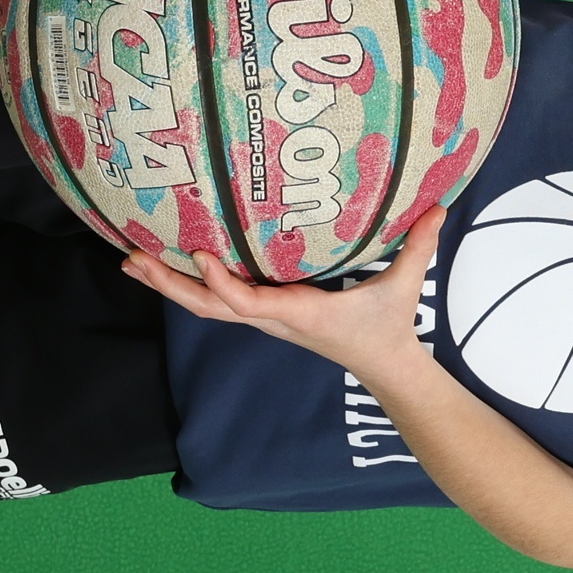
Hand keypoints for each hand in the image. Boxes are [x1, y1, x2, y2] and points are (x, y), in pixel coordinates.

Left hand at [119, 209, 447, 385]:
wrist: (384, 366)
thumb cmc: (389, 327)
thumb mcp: (405, 286)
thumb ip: (419, 246)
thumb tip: (440, 205)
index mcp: (300, 314)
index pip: (249, 303)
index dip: (221, 282)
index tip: (200, 254)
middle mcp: (274, 318)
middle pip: (208, 307)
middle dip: (169, 284)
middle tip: (132, 257)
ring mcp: (267, 318)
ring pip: (206, 307)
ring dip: (168, 286)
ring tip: (132, 260)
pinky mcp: (267, 314)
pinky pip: (218, 301)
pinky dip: (189, 285)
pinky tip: (169, 267)